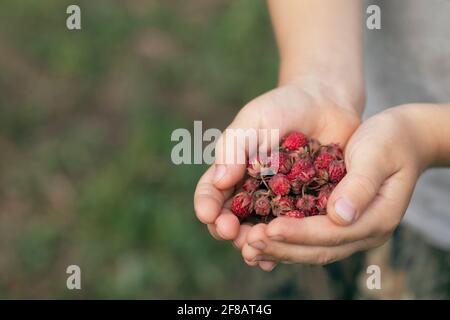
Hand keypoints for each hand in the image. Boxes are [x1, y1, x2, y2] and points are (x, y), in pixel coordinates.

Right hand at [194, 77, 361, 270]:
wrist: (326, 103)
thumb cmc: (283, 107)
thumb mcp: (253, 120)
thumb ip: (234, 147)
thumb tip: (219, 181)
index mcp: (232, 171)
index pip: (210, 193)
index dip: (206, 205)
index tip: (208, 214)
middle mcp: (251, 191)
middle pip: (231, 219)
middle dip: (227, 229)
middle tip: (231, 233)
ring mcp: (276, 203)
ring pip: (258, 231)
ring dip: (252, 243)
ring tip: (253, 249)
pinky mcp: (303, 209)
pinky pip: (289, 231)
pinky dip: (281, 246)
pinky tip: (277, 258)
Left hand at [243, 104, 432, 265]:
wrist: (401, 139)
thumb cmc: (390, 140)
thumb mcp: (378, 154)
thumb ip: (361, 184)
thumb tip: (340, 216)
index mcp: (377, 218)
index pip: (333, 233)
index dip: (300, 233)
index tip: (270, 228)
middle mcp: (364, 232)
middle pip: (320, 249)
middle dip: (283, 247)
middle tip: (249, 243)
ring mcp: (351, 230)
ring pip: (312, 249)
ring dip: (280, 249)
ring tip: (248, 246)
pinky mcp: (338, 223)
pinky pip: (310, 238)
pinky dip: (286, 240)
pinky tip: (262, 237)